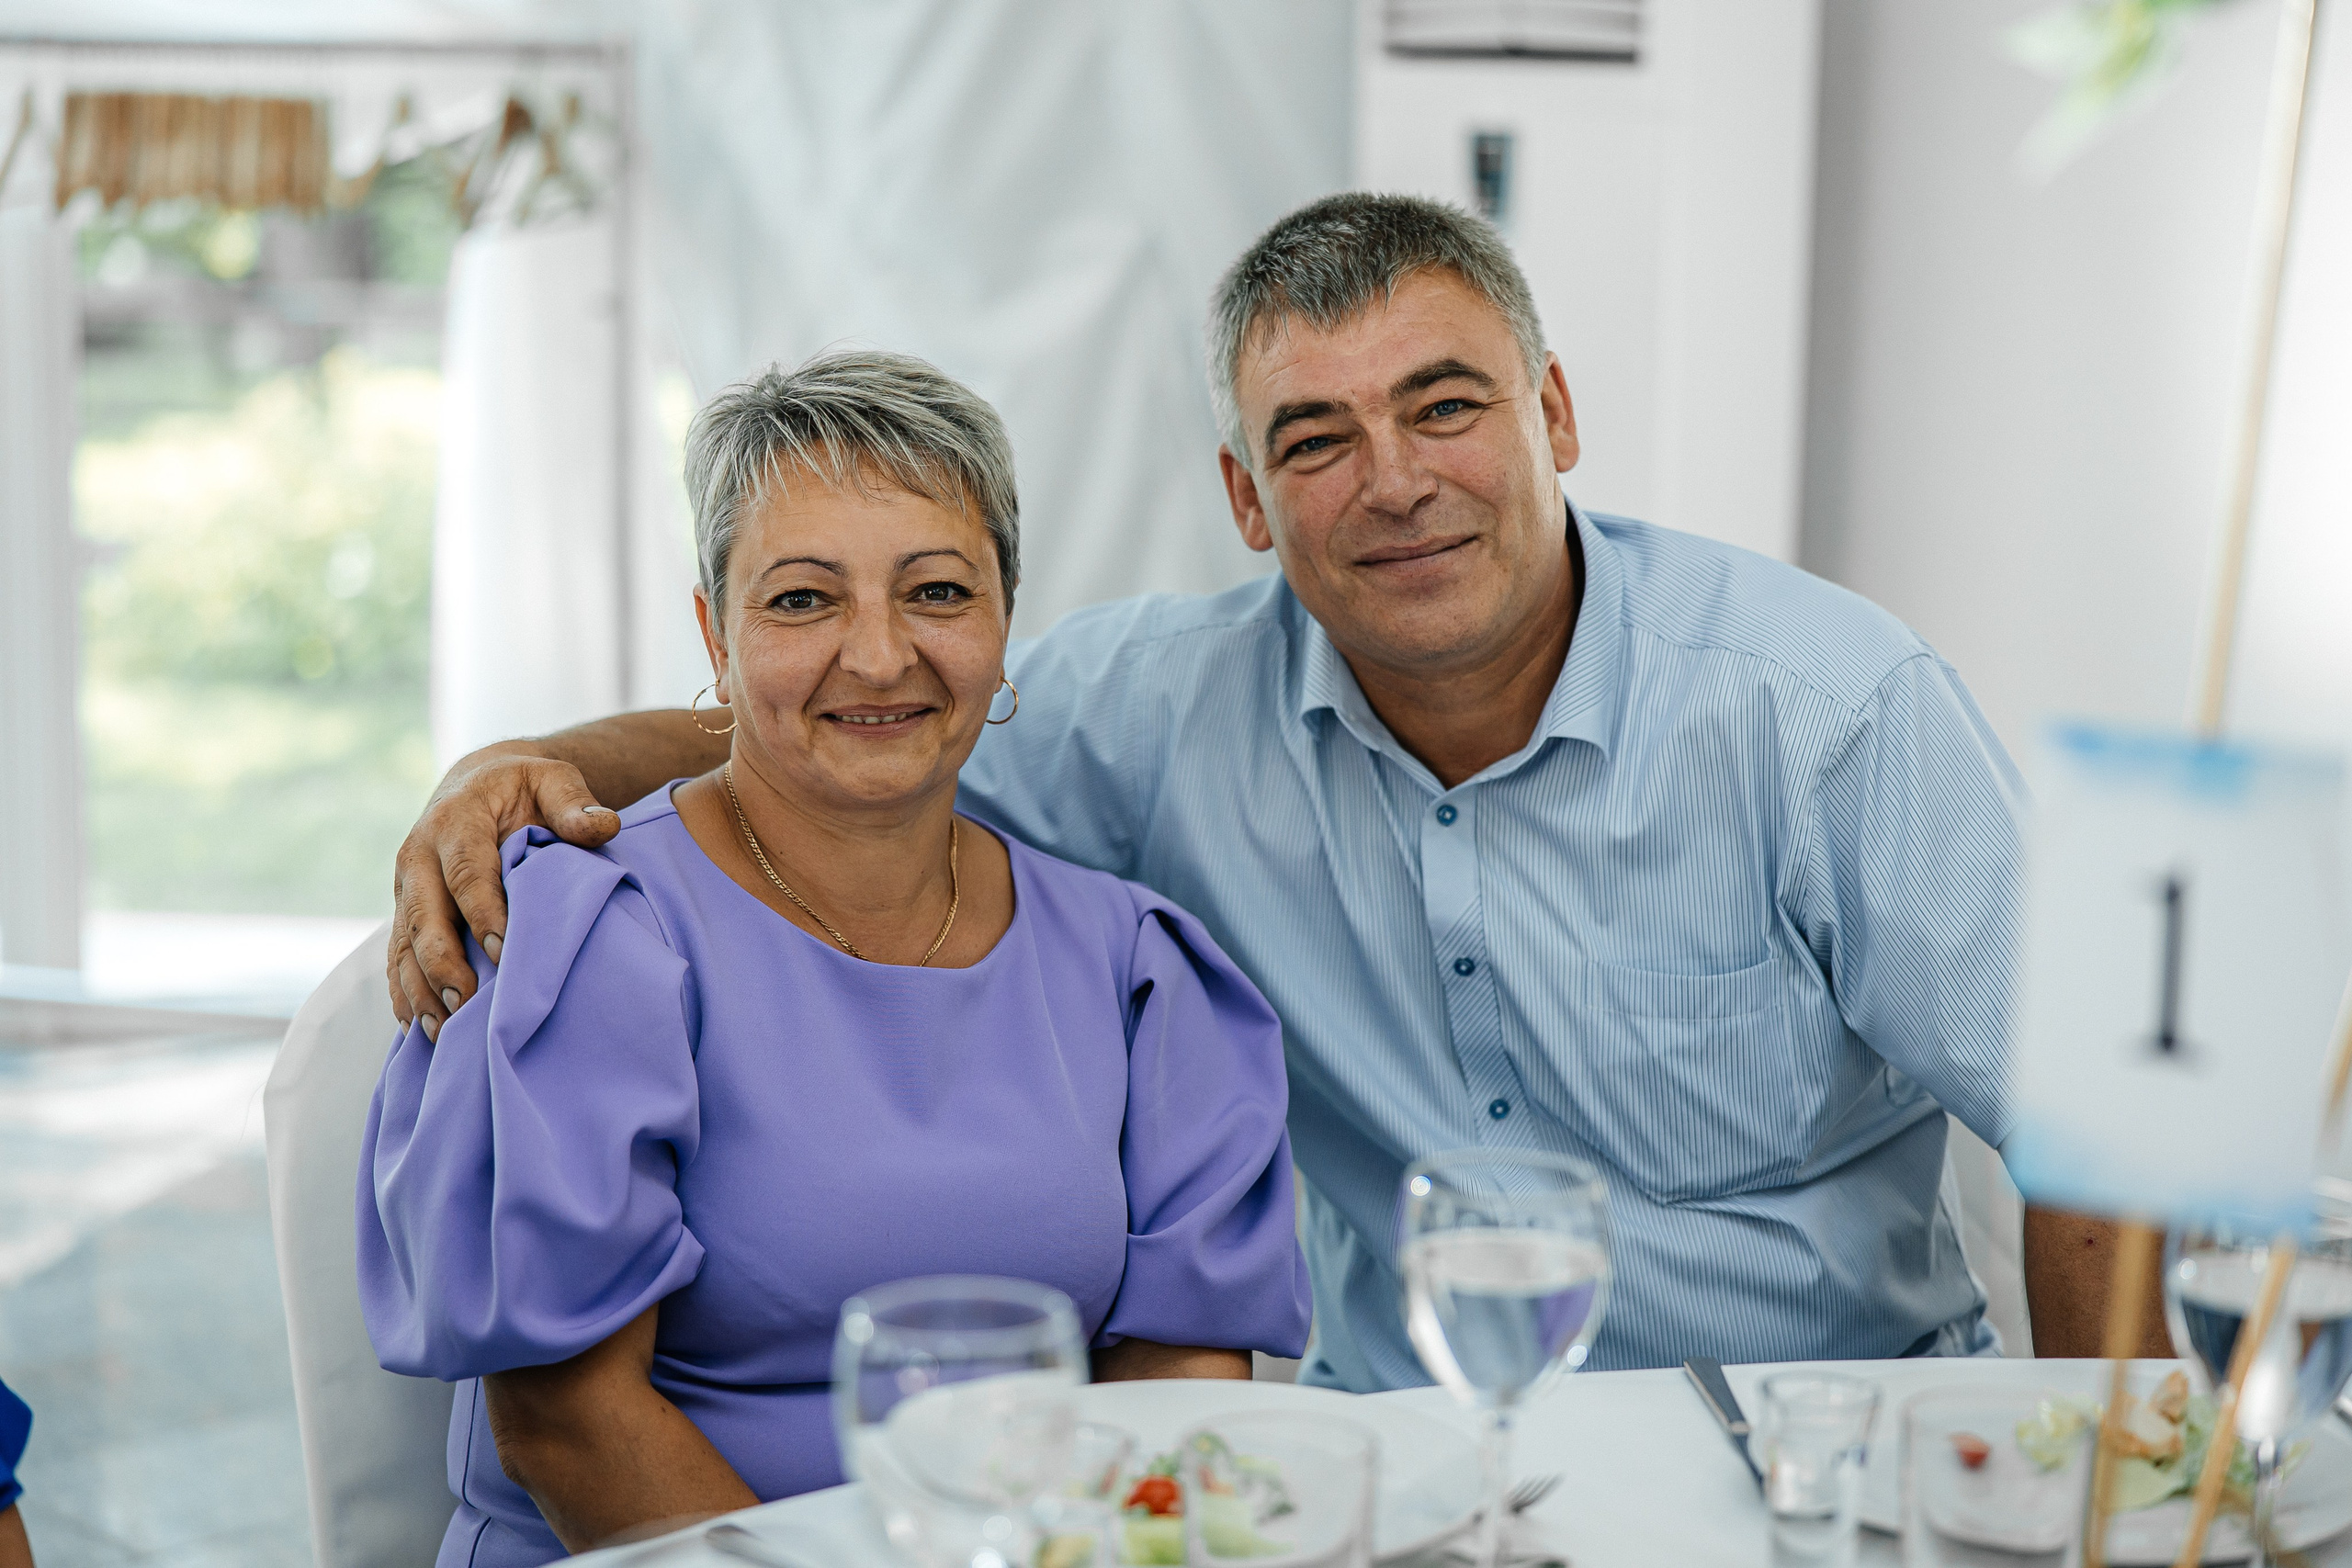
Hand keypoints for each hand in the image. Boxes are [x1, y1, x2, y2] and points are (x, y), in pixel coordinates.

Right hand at [389, 746, 619, 1035]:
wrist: (478, 784)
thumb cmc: (524, 788)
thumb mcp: (553, 779)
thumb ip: (574, 803)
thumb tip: (603, 826)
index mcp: (456, 821)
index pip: (467, 871)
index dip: (482, 911)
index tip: (503, 950)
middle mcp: (419, 855)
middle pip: (424, 916)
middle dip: (442, 963)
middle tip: (466, 1003)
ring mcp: (405, 888)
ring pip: (404, 944)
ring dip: (419, 989)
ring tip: (441, 1032)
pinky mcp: (403, 912)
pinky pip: (395, 956)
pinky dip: (403, 992)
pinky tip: (416, 1028)